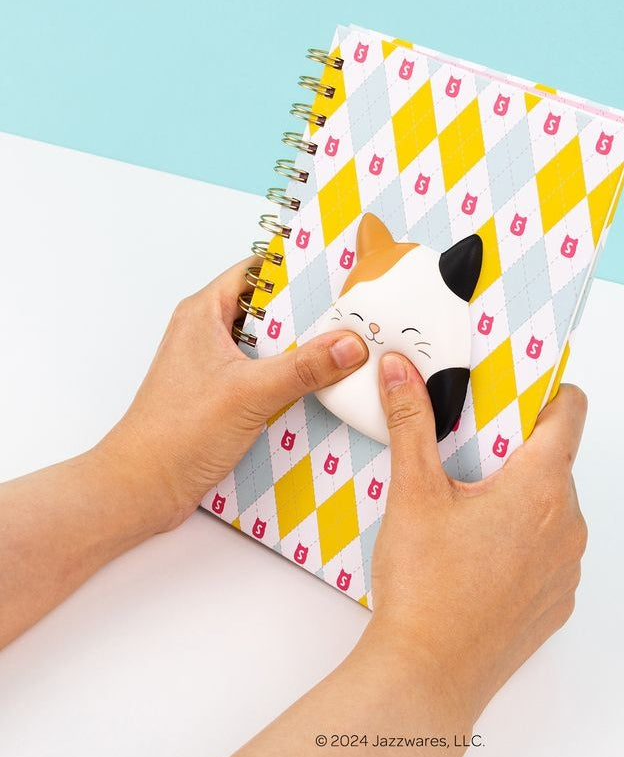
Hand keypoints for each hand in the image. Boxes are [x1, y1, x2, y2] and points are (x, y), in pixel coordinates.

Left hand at [95, 258, 368, 533]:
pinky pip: (263, 375)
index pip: (256, 270)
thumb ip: (304, 366)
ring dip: (300, 349)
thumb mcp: (250, 392)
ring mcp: (213, 366)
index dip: (295, 267)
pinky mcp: (220, 396)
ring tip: (342, 348)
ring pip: (267, 345)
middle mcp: (206, 333)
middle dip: (307, 312)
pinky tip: (318, 389)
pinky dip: (289, 378)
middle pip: (267, 310)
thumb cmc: (174, 434)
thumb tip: (350, 344)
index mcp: (203, 313)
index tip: (334, 271)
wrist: (141, 489)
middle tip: (349, 313)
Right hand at [218, 355, 587, 756]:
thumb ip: (411, 421)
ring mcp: (567, 567)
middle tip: (466, 449)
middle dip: (514, 448)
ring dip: (519, 496)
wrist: (427, 677)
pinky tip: (475, 553)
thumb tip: (399, 369)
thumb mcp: (413, 492)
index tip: (516, 388)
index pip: (569, 411)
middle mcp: (568, 523)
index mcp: (543, 486)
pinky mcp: (556, 602)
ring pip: (552, 506)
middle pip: (555, 459)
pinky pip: (548, 551)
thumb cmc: (425, 587)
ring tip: (464, 506)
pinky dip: (521, 540)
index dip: (546, 391)